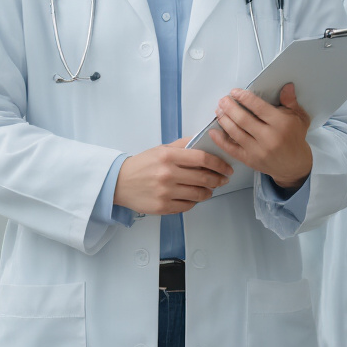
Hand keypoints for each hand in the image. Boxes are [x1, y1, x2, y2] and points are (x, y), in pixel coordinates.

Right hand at [113, 137, 232, 215]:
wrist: (120, 182)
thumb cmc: (142, 165)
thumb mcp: (162, 149)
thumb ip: (184, 144)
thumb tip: (205, 139)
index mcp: (168, 156)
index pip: (202, 158)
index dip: (219, 163)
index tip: (226, 167)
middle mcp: (168, 174)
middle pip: (204, 177)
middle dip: (218, 179)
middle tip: (223, 179)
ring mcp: (165, 192)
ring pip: (198, 194)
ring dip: (209, 192)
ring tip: (210, 189)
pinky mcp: (162, 207)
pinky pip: (188, 206)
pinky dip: (195, 201)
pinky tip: (194, 197)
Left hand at [209, 84, 311, 188]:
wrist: (294, 166)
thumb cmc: (295, 139)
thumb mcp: (299, 117)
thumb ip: (290, 101)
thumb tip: (287, 87)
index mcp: (281, 124)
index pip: (258, 107)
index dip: (244, 97)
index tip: (235, 92)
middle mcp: (269, 138)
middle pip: (243, 119)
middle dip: (230, 107)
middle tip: (223, 100)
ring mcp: (258, 151)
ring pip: (236, 133)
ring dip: (224, 120)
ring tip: (219, 111)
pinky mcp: (250, 160)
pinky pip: (232, 149)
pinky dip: (221, 141)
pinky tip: (214, 132)